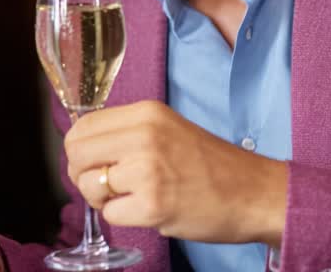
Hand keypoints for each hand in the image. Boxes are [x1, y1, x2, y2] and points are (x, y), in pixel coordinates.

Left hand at [64, 101, 287, 245]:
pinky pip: (110, 214)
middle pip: (76, 154)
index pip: (82, 126)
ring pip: (89, 185)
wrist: (255, 193)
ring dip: (103, 199)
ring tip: (132, 197)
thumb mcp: (168, 129)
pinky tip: (148, 211)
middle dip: (83, 175)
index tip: (94, 162)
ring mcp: (148, 170)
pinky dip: (123, 217)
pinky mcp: (153, 205)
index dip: (79, 150)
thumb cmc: (212, 166)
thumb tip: (83, 146)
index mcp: (146, 112)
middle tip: (106, 185)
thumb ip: (128, 132)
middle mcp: (144, 135)